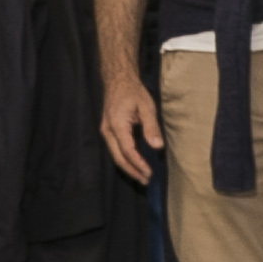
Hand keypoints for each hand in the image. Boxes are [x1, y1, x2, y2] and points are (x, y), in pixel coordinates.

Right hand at [100, 66, 163, 186]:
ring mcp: (105, 131)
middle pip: (118, 157)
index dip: (139, 164)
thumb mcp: (147, 106)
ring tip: (141, 176)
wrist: (117, 80)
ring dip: (128, 167)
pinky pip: (114, 149)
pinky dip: (124, 159)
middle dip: (132, 171)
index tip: (150, 173)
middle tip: (146, 181)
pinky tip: (134, 164)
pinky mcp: (107, 131)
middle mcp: (108, 131)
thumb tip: (157, 147)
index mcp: (117, 125)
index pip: (128, 151)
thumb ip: (151, 127)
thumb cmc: (133, 92)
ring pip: (115, 155)